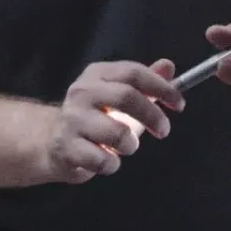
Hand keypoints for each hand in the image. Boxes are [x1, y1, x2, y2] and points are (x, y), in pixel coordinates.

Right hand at [40, 59, 182, 183]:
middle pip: (126, 96)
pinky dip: (111, 164)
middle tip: (163, 130)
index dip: (161, 87)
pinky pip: (103, 160)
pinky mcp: (67, 147)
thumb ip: (144, 82)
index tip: (179, 104)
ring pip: (118, 133)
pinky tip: (105, 159)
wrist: (52, 141)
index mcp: (97, 74)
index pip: (133, 73)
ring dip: (130, 145)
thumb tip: (168, 66)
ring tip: (124, 147)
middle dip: (152, 115)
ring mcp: (72, 120)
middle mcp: (82, 92)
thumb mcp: (118, 94)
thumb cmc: (94, 117)